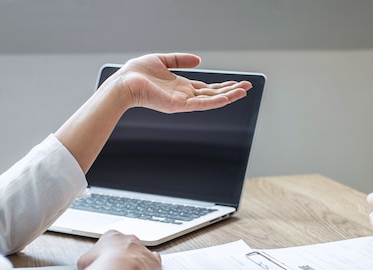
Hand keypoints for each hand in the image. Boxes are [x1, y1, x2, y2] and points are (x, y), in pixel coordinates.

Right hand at [76, 230, 161, 269]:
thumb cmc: (101, 265)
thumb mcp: (84, 261)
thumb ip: (89, 260)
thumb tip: (88, 266)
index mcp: (111, 236)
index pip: (110, 240)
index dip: (107, 252)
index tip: (105, 262)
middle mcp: (129, 239)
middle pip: (126, 245)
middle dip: (122, 255)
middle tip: (117, 269)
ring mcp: (142, 248)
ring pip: (140, 252)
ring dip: (136, 261)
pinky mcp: (153, 260)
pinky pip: (155, 259)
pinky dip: (152, 264)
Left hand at [108, 53, 252, 112]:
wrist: (124, 82)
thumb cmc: (137, 73)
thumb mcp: (162, 61)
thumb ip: (180, 60)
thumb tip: (198, 60)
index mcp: (181, 86)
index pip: (207, 88)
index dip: (222, 85)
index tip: (237, 82)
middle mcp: (184, 96)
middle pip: (213, 94)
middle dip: (231, 90)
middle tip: (248, 87)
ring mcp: (182, 102)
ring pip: (211, 100)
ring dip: (229, 96)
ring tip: (244, 92)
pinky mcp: (178, 106)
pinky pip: (200, 104)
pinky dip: (215, 102)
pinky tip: (227, 98)